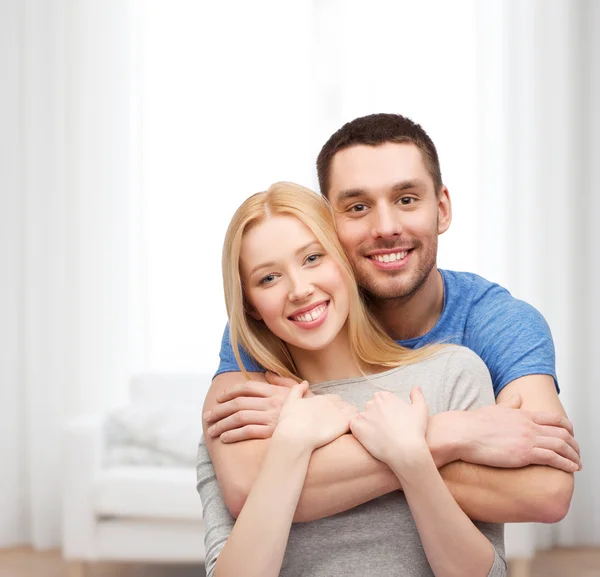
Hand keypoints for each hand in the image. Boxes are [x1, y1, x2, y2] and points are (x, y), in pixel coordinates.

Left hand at [203, 372, 310, 442]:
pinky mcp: (272, 433)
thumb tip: (268, 373)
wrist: (323, 425)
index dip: (230, 392)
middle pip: (237, 403)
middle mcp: (271, 403)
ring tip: (211, 430)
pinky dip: (233, 435)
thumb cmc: (310, 410)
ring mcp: (271, 418)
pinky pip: (247, 432)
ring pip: (239, 418)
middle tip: (208, 416)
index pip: (247, 388)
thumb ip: (282, 381)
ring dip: (222, 424)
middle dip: (219, 410)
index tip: (219, 398)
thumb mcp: (298, 390)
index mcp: (275, 392)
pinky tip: (224, 438)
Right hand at [275, 384, 357, 449]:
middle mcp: (331, 404)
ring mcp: (339, 414)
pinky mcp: (344, 425)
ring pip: (352, 410)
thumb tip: (305, 382)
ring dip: (351, 416)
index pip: (334, 398)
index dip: (333, 405)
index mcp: (320, 399)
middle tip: (339, 420)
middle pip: (343, 404)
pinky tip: (352, 430)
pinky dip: (356, 423)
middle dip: (343, 410)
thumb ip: (297, 390)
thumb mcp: (290, 401)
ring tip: (347, 425)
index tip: (330, 414)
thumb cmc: (290, 420)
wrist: (295, 436)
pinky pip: (356, 420)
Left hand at [350, 388, 429, 467]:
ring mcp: (363, 414)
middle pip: (371, 409)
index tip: (393, 422)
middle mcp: (372, 402)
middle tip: (386, 430)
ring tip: (379, 437)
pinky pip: (354, 427)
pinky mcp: (356, 427)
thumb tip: (415, 387)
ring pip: (363, 418)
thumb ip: (417, 395)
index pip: (380, 401)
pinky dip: (359, 432)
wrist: (406, 451)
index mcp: (384, 396)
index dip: (387, 412)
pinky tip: (370, 439)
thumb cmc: (415, 430)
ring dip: (368, 425)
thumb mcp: (421, 409)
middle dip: (377, 417)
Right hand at [437, 394, 580, 471]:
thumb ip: (508, 404)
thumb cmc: (473, 423)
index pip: (553, 418)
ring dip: (573, 455)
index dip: (566, 426)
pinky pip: (553, 458)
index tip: (570, 434)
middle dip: (573, 443)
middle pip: (562, 432)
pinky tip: (571, 469)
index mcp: (522, 414)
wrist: (462, 433)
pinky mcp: (524, 454)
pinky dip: (566, 463)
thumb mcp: (494, 409)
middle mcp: (528, 425)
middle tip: (577, 452)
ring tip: (577, 463)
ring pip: (561, 446)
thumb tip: (517, 396)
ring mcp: (527, 439)